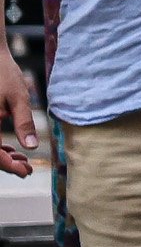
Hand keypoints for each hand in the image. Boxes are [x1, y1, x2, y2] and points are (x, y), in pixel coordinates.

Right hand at [0, 44, 36, 178]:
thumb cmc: (4, 73)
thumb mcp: (19, 98)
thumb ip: (25, 122)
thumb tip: (32, 147)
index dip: (9, 167)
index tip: (27, 173)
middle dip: (6, 164)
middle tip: (28, 169)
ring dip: (1, 156)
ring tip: (22, 159)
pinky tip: (12, 148)